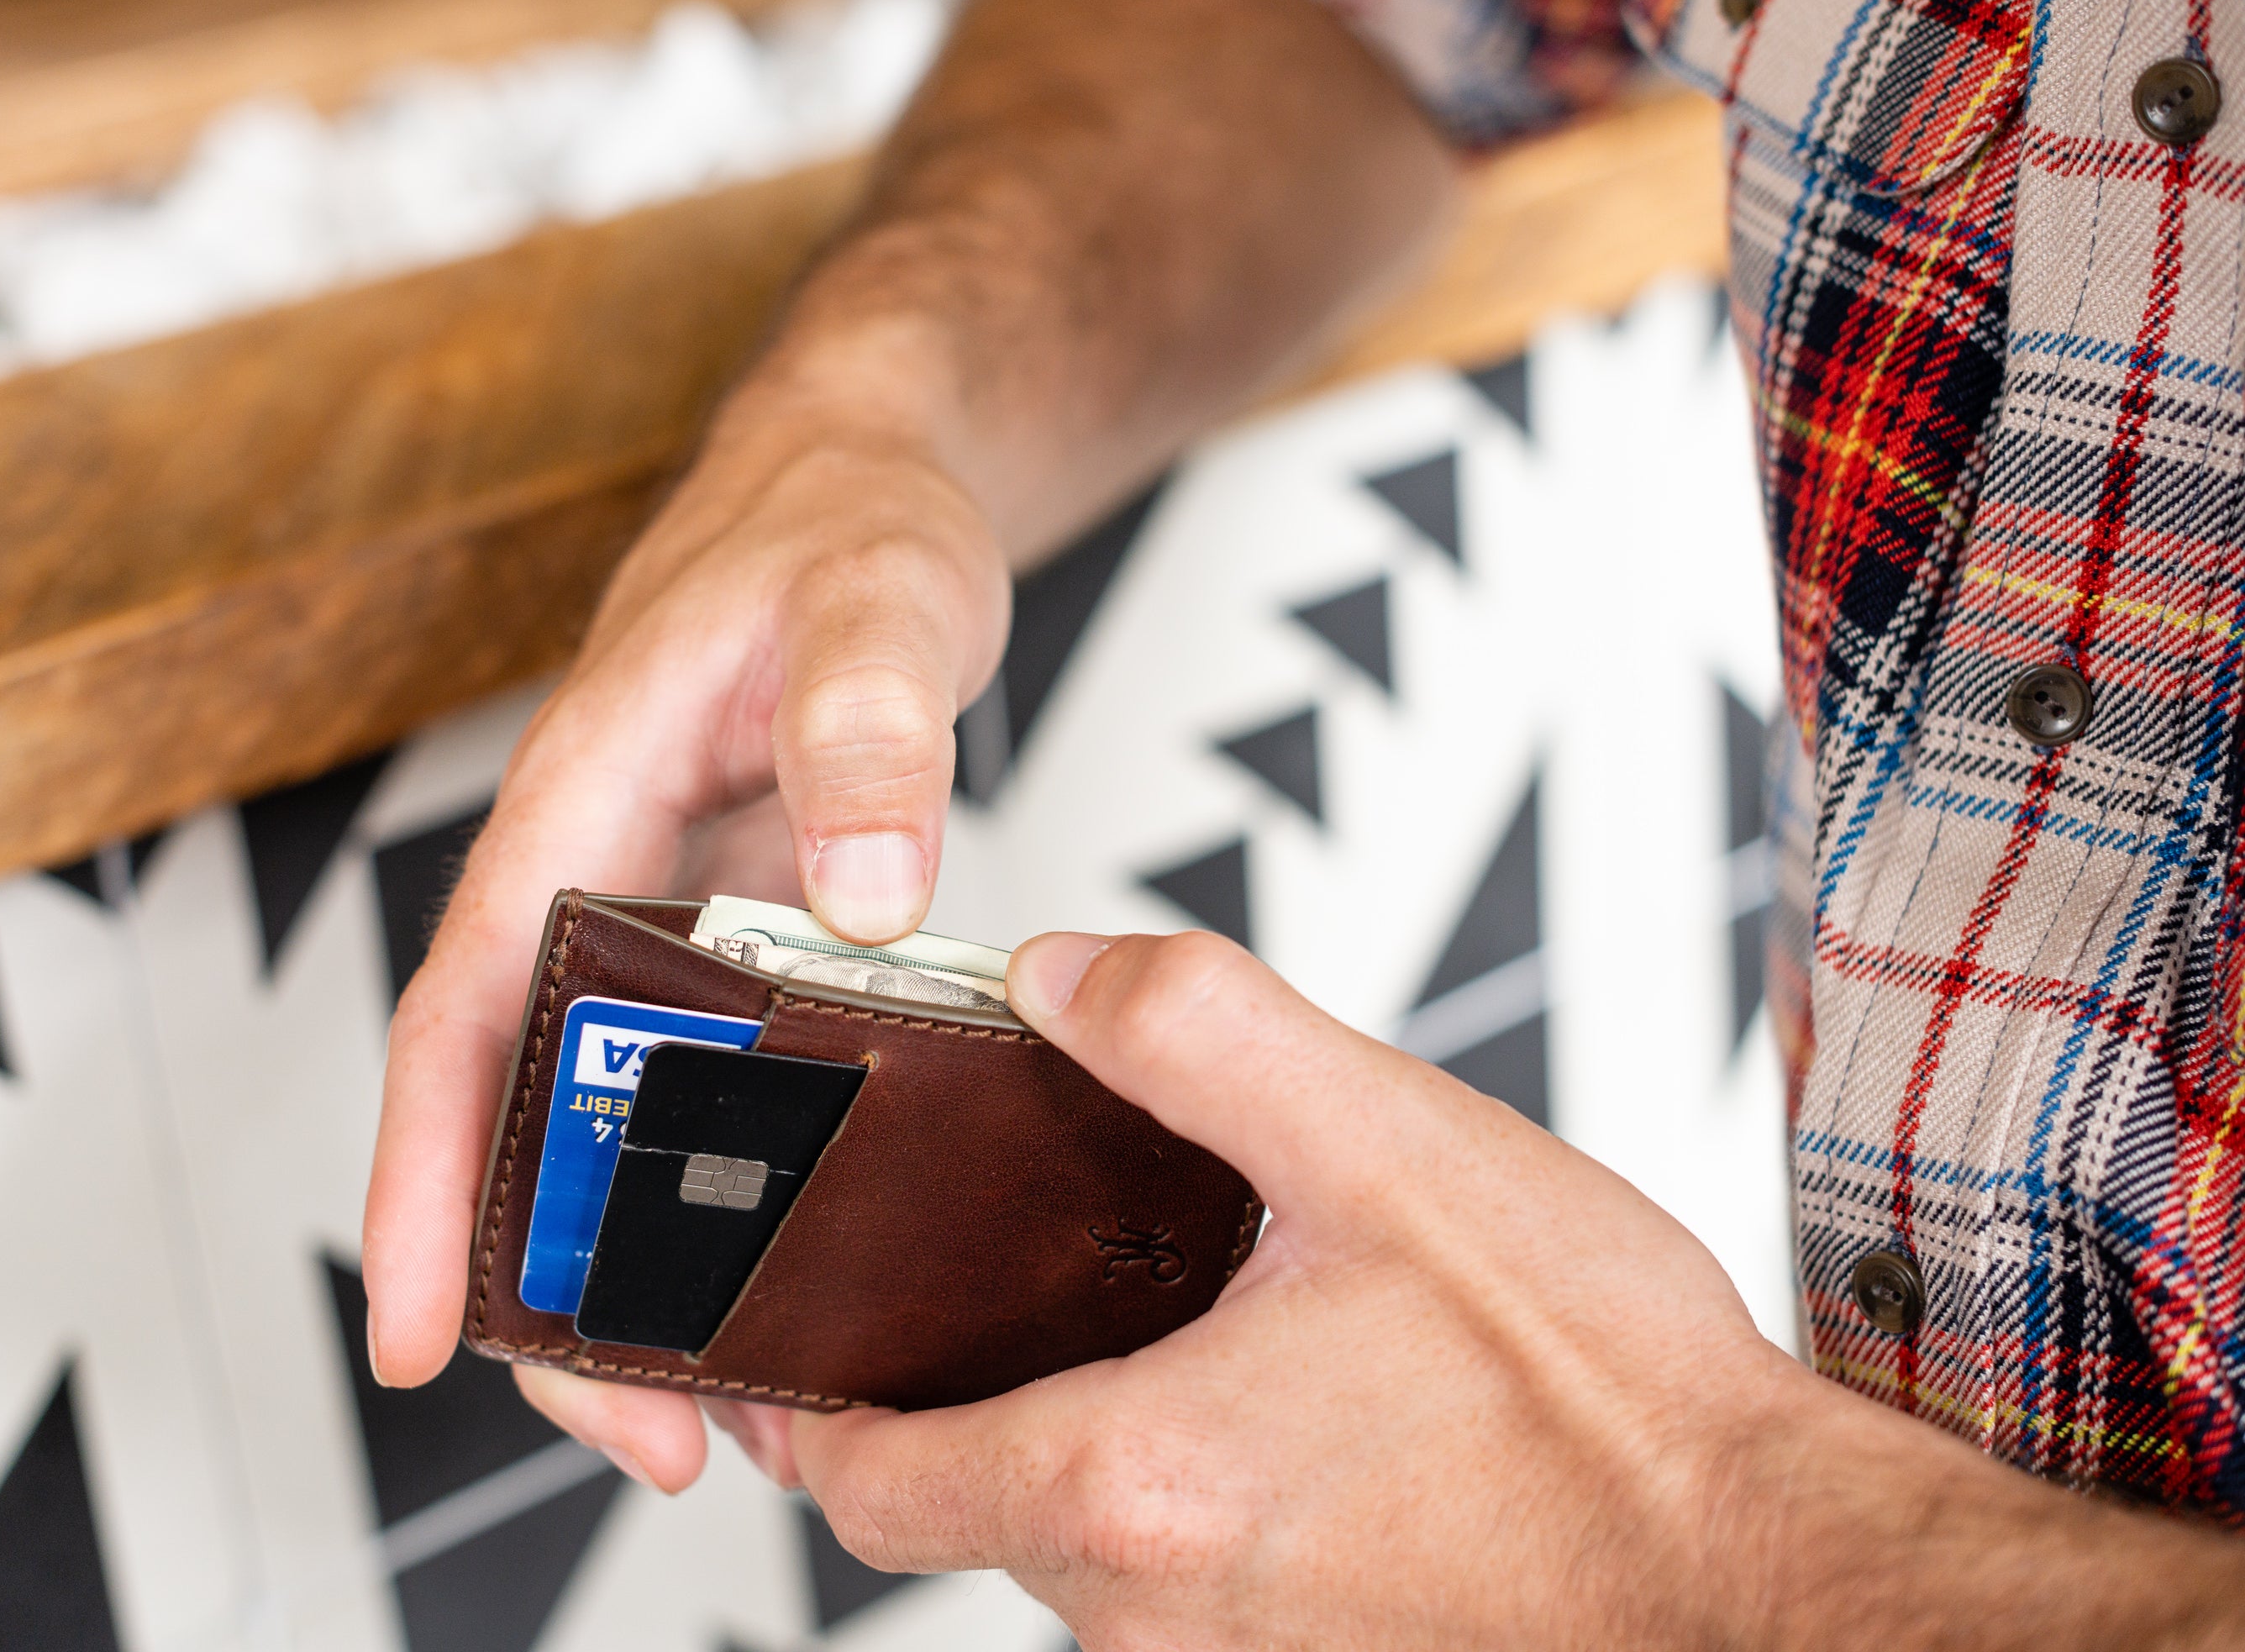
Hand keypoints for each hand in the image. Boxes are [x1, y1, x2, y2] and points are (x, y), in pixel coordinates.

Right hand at [361, 364, 1009, 1468]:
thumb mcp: (873, 597)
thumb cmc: (842, 521)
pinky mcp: (739, 938)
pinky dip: (745, 1198)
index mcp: (580, 801)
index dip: (425, 1174)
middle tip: (656, 1440)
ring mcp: (668, 919)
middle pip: (530, 1116)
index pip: (466, 1011)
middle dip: (561, 1290)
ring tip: (748, 1417)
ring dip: (660, 1272)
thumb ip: (866, 724)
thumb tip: (865, 887)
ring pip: (618, 1126)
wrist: (869, 481)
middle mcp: (599, 877)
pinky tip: (818, 1283)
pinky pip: (713, 1091)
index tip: (412, 1328)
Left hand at [776, 932, 1889, 1647]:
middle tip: (1041, 1282)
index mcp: (1132, 1486)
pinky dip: (1221, 1505)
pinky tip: (1320, 1422)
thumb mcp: (1387, 1144)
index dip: (811, 1408)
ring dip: (1124, 1442)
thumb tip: (1060, 978)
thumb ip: (1195, 1033)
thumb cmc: (1610, 1408)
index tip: (790, 1355)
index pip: (869, 1485)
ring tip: (1219, 1328)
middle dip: (992, 1392)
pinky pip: (1208, 1594)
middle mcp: (1159, 1618)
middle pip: (979, 1508)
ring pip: (1101, 1552)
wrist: (1774, 1581)